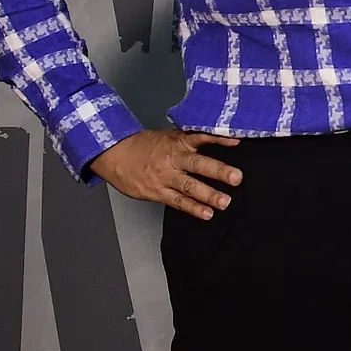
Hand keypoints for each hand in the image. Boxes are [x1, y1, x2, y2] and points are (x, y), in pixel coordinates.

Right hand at [89, 130, 240, 220]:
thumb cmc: (142, 145)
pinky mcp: (157, 192)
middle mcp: (173, 159)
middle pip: (198, 164)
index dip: (218, 139)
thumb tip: (215, 140)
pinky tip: (207, 213)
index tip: (236, 141)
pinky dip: (193, 208)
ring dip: (209, 195)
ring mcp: (165, 177)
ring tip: (225, 202)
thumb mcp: (166, 137)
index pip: (200, 137)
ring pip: (190, 186)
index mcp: (177, 142)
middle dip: (218, 171)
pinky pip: (178, 201)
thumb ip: (188, 141)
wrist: (114, 153)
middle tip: (236, 178)